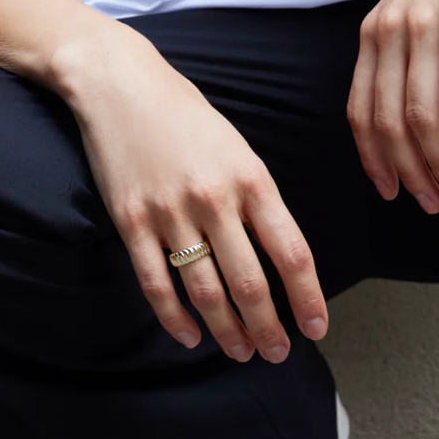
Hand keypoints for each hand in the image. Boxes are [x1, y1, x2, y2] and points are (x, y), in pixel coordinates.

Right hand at [55, 19, 326, 362]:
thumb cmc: (187, 117)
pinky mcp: (131, 222)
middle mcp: (214, 199)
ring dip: (228, 331)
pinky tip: (191, 336)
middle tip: (278, 353)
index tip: (316, 328)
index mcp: (251, 178)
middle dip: (268, 328)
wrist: (122, 85)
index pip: (292, 252)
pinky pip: (157, 284)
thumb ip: (258, 201)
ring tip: (242, 352)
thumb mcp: (238, 150)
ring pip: (206, 292)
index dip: (308, 298)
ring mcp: (170, 213)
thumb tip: (279, 258)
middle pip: (250, 283)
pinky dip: (175, 319)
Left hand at [348, 0, 438, 210]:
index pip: (360, 112)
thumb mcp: (416, 1)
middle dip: (408, 174)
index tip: (390, 192)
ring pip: (422, 117)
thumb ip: (404, 44)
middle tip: (433, 205)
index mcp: (374, 32)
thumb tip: (407, 96)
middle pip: (387, 124)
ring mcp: (426, 29)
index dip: (372, 159)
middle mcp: (391, 33)